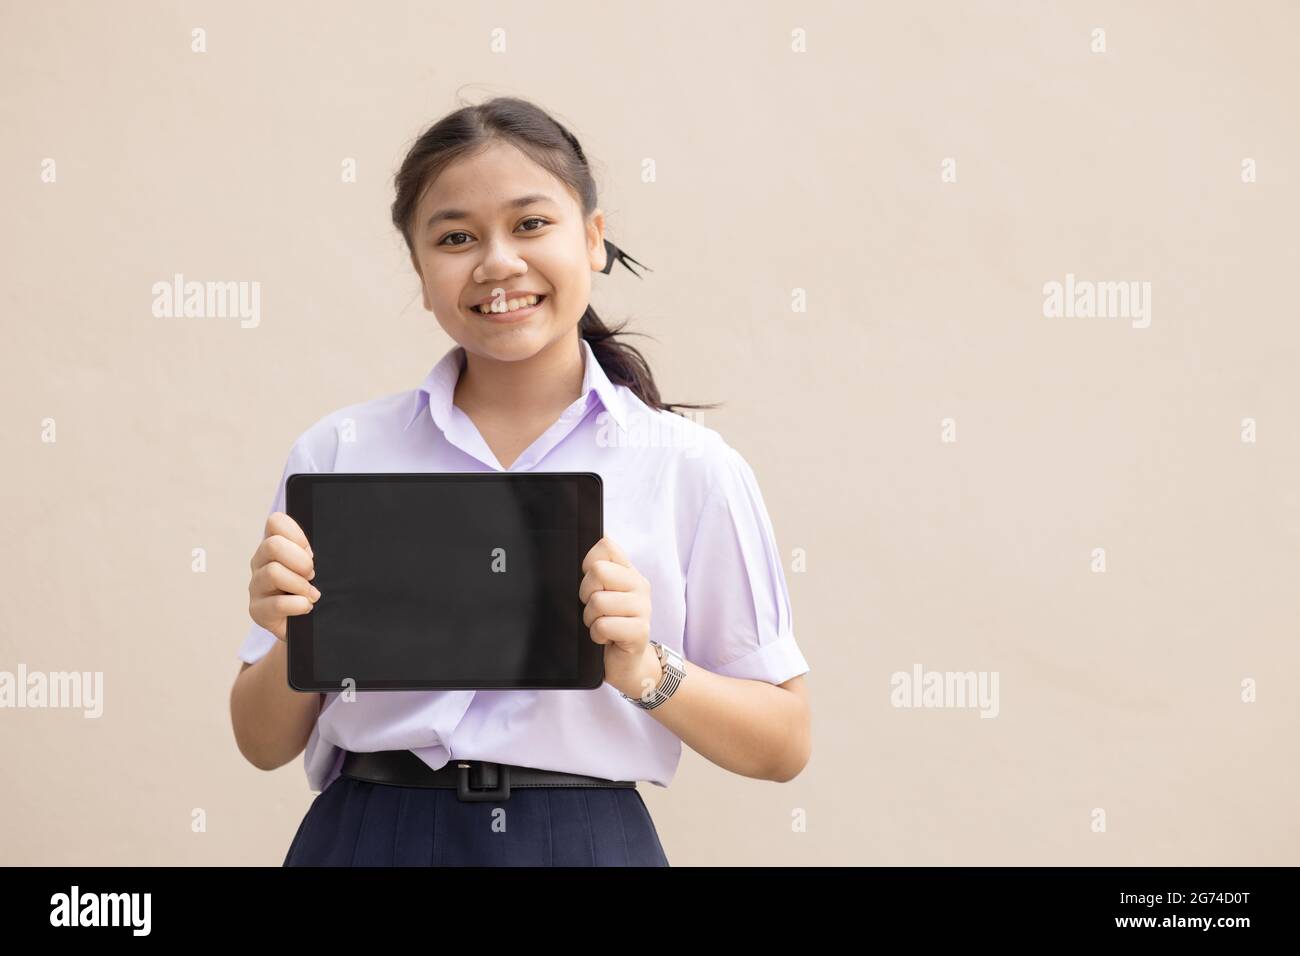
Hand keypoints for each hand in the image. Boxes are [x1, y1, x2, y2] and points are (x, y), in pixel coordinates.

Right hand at [248, 511, 318, 641]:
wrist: (306, 625)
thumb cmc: (312, 590)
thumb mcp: (314, 567)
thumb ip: (312, 553)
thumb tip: (321, 547)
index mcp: (274, 546)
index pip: (275, 522)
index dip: (296, 534)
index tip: (310, 552)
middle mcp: (260, 562)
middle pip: (272, 545)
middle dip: (300, 560)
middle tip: (312, 574)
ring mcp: (256, 586)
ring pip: (273, 573)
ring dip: (300, 585)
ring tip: (312, 594)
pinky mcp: (257, 610)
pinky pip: (277, 604)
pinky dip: (298, 605)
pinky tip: (306, 607)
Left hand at [579, 536, 660, 699]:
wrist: (626, 664)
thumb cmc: (608, 626)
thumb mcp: (601, 595)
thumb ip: (595, 572)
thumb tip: (581, 544)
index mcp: (628, 571)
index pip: (606, 545)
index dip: (588, 563)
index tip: (592, 583)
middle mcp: (639, 585)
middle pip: (598, 571)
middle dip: (586, 594)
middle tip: (595, 610)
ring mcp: (643, 607)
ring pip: (598, 601)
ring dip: (591, 619)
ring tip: (601, 626)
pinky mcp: (640, 631)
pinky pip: (604, 625)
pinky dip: (597, 635)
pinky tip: (606, 639)